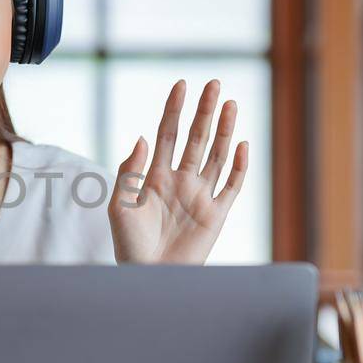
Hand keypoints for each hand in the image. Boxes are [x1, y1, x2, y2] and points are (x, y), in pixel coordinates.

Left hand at [107, 78, 248, 264]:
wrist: (148, 278)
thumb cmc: (129, 246)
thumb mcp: (120, 206)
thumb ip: (130, 171)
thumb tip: (143, 138)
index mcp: (155, 176)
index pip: (167, 134)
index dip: (174, 109)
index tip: (181, 85)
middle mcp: (180, 181)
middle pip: (195, 138)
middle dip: (204, 111)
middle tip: (213, 84)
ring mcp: (200, 196)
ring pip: (216, 155)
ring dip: (223, 130)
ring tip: (229, 104)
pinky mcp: (216, 215)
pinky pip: (232, 186)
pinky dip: (238, 166)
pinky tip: (242, 145)